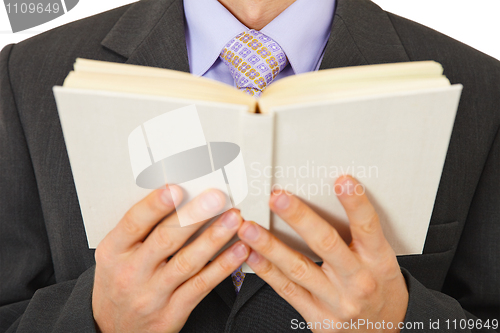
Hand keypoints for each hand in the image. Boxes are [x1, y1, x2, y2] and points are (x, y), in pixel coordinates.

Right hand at [92, 186, 249, 332]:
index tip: (176, 189)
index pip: (133, 223)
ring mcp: (152, 294)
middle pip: (165, 240)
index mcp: (113, 251)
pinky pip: (201, 286)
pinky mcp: (172, 312)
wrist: (112, 328)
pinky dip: (222, 266)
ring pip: (187, 262)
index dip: (155, 205)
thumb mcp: (116, 254)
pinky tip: (237, 250)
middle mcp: (131, 272)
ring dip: (214, 238)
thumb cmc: (120, 281)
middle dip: (194, 216)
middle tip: (216, 198)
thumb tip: (174, 194)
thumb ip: (140, 228)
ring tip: (233, 219)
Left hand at [238, 175, 408, 331]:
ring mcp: (336, 301)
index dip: (356, 203)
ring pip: (298, 268)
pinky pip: (288, 290)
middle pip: (326, 244)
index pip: (368, 228)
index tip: (342, 181)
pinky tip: (252, 254)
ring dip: (270, 246)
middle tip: (278, 197)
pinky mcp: (317, 317)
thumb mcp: (383, 261)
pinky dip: (267, 271)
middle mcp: (357, 281)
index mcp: (378, 262)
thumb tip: (335, 196)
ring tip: (249, 228)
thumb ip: (361, 234)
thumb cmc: (380, 289)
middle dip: (299, 218)